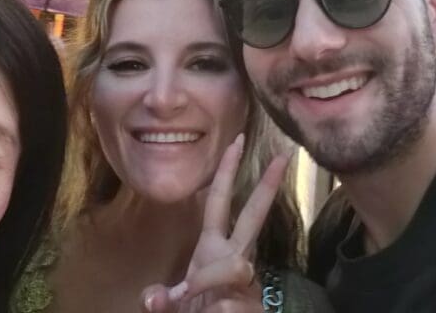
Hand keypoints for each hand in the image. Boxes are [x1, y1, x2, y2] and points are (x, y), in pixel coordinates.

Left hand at [141, 134, 289, 312]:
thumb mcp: (172, 303)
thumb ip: (161, 299)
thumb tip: (154, 299)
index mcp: (212, 248)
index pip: (219, 202)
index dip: (227, 172)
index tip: (237, 140)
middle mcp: (235, 258)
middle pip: (252, 216)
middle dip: (266, 186)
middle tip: (281, 156)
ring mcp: (249, 282)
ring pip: (236, 268)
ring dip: (209, 289)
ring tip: (197, 306)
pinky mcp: (257, 307)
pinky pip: (231, 306)